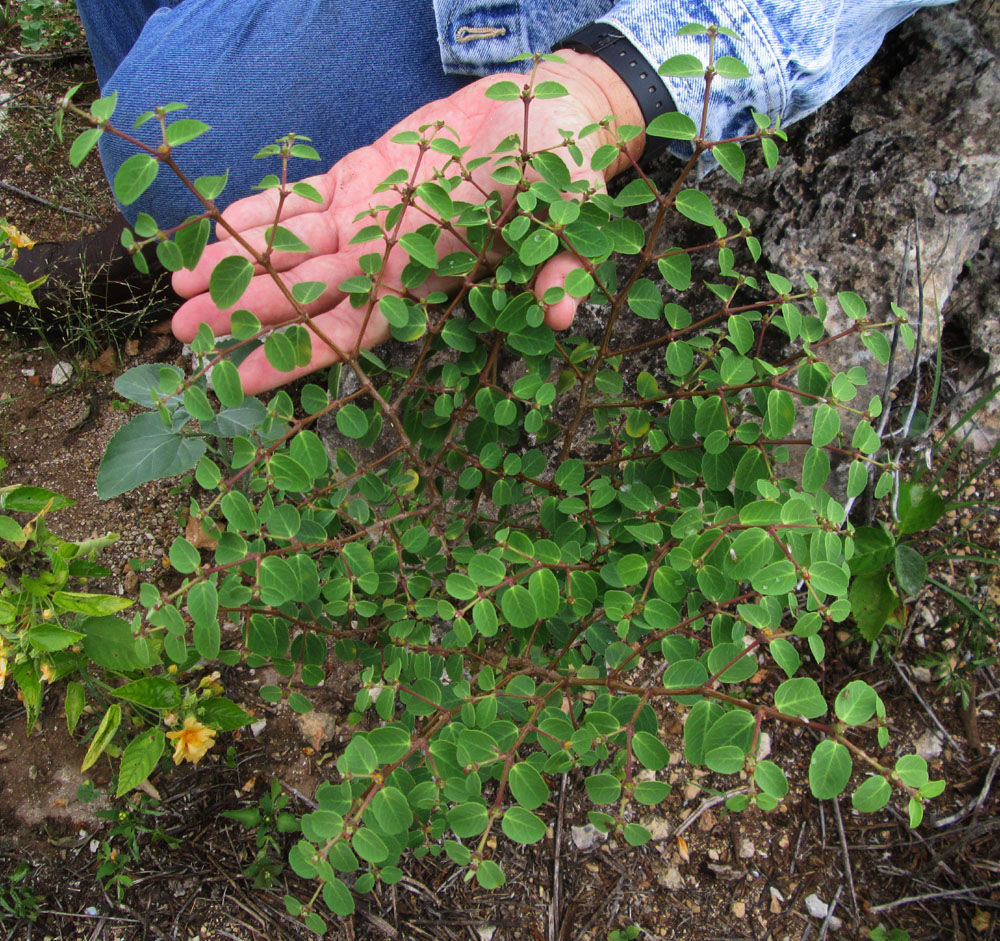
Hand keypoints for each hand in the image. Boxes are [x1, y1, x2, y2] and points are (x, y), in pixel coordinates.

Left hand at [171, 51, 642, 394]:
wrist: (551, 111)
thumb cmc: (566, 170)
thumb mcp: (571, 218)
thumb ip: (560, 266)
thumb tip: (566, 313)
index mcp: (432, 278)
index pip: (356, 327)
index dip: (297, 353)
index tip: (240, 376)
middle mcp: (392, 256)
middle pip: (308, 294)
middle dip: (246, 315)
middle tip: (181, 334)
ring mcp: (374, 217)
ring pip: (295, 250)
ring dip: (239, 269)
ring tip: (177, 288)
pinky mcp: (366, 178)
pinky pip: (306, 200)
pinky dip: (261, 212)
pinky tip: (215, 229)